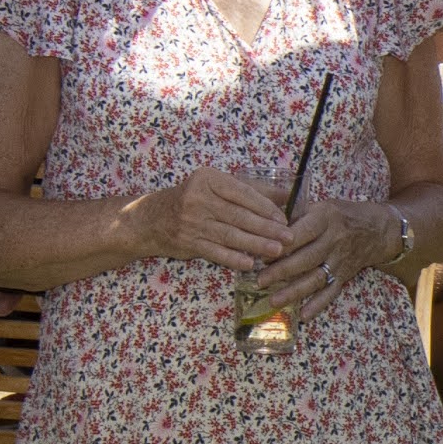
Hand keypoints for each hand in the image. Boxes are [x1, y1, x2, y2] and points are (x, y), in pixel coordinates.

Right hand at [138, 165, 299, 276]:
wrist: (153, 218)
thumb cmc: (193, 199)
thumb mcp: (217, 186)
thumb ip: (251, 189)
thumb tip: (285, 195)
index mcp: (209, 179)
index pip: (244, 193)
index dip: (266, 207)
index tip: (285, 219)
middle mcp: (199, 198)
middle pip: (239, 215)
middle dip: (267, 228)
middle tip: (289, 237)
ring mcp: (192, 221)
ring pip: (230, 235)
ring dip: (256, 245)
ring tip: (276, 251)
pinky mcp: (188, 242)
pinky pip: (215, 252)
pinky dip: (233, 259)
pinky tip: (250, 264)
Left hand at [239, 197, 408, 315]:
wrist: (377, 229)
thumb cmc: (341, 215)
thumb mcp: (322, 205)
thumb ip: (296, 215)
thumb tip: (265, 224)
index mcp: (326, 217)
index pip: (301, 232)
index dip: (282, 244)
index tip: (261, 253)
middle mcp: (334, 239)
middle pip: (307, 258)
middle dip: (282, 271)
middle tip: (260, 280)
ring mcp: (341, 259)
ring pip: (316, 278)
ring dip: (294, 291)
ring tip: (274, 301)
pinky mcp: (345, 275)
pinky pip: (331, 292)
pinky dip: (318, 305)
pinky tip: (304, 315)